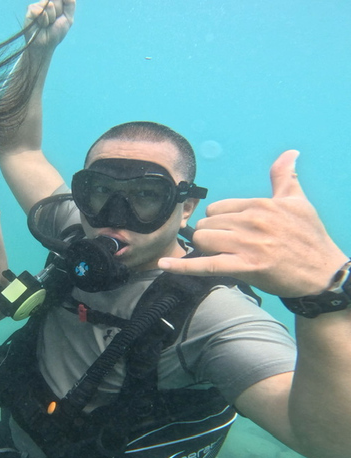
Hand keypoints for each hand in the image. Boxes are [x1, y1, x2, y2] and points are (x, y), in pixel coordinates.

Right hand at [25, 0, 75, 50]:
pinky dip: (43, 20)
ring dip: (51, 18)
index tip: (60, 17)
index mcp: (55, 3)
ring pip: (49, 5)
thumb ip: (70, 3)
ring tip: (47, 25)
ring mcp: (38, 6)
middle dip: (58, 12)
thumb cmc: (56, 33)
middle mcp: (46, 2)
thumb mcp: (68, 18)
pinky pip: (39, 10)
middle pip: (56, 0)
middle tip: (53, 22)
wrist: (45, 45)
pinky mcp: (30, 11)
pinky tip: (40, 26)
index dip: (63, 8)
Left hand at [158, 150, 347, 296]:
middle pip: (206, 225)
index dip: (218, 222)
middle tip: (229, 247)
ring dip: (206, 250)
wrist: (324, 272)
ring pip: (203, 240)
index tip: (229, 232)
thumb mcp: (298, 202)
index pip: (216, 209)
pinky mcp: (246, 267)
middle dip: (211, 236)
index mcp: (260, 205)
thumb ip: (284, 177)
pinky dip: (182, 266)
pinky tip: (164, 265)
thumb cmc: (309, 237)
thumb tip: (289, 153)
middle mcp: (253, 221)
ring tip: (224, 256)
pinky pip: (206, 264)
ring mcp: (249, 245)